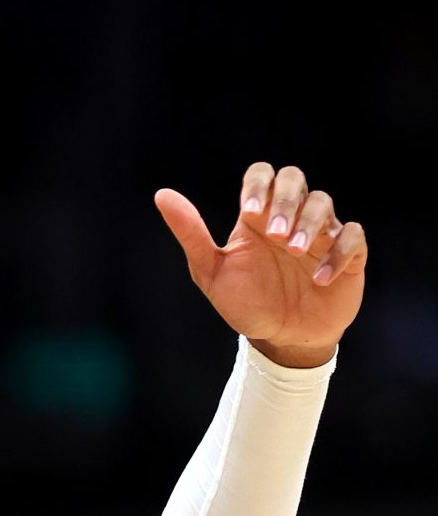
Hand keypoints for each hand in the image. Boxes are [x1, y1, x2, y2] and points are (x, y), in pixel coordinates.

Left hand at [156, 163, 368, 368]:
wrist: (278, 340)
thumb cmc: (245, 302)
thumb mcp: (211, 271)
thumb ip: (191, 233)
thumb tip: (162, 195)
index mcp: (257, 217)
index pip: (261, 175)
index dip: (257, 185)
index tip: (248, 213)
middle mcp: (290, 218)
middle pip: (295, 178)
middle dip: (285, 201)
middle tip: (275, 235)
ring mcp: (321, 235)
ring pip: (324, 203)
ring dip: (309, 224)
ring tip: (294, 253)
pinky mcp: (348, 256)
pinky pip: (353, 238)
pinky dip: (339, 253)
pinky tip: (319, 279)